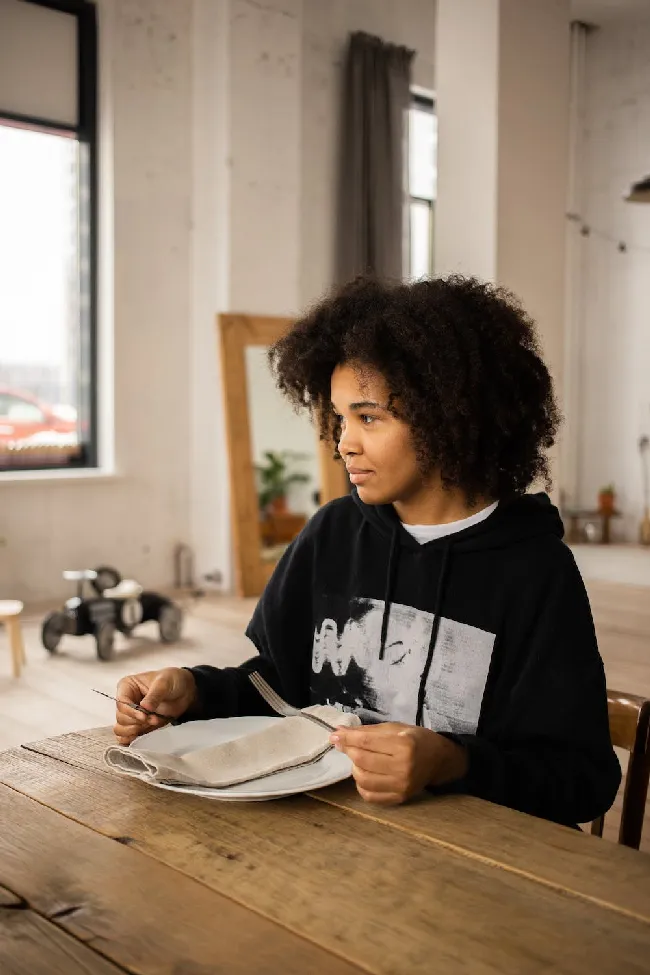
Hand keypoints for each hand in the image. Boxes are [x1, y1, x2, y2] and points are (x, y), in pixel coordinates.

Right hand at [113, 667, 197, 745]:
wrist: (184, 692)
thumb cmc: (172, 681)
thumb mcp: (164, 683)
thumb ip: (154, 695)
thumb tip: (144, 707)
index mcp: (127, 686)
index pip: (121, 703)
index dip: (131, 712)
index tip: (145, 716)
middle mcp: (126, 701)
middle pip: (121, 718)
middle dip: (137, 722)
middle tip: (154, 719)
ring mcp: (131, 714)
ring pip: (121, 728)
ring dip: (136, 730)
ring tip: (152, 723)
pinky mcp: (137, 725)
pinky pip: (125, 736)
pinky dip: (131, 739)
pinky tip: (142, 736)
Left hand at [330, 722, 467, 805]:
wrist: (439, 760)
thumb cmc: (416, 739)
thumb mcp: (394, 728)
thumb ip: (366, 731)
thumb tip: (338, 733)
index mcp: (404, 745)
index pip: (366, 742)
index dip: (347, 738)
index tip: (333, 736)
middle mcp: (403, 767)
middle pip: (362, 761)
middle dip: (349, 751)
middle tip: (346, 746)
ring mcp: (401, 786)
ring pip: (363, 779)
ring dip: (355, 768)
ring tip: (360, 760)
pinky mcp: (400, 798)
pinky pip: (370, 796)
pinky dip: (362, 785)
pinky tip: (365, 775)